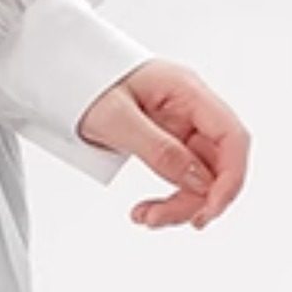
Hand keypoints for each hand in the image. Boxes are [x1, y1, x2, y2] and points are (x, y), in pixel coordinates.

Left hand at [79, 60, 249, 225]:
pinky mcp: (168, 141)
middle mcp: (190, 108)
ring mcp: (181, 125)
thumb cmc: (83, 80)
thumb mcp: (116, 118)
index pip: (231, 136)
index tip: (210, 209)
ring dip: (182, 204)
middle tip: (162, 219)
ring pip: (202, 176)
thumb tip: (200, 182)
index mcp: (186, 90)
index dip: (231, 177)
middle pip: (218, 162)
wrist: (60, 73)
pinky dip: (170, 198)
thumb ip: (159, 149)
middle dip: (197, 198)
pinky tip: (147, 210)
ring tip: (146, 217)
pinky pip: (182, 176)